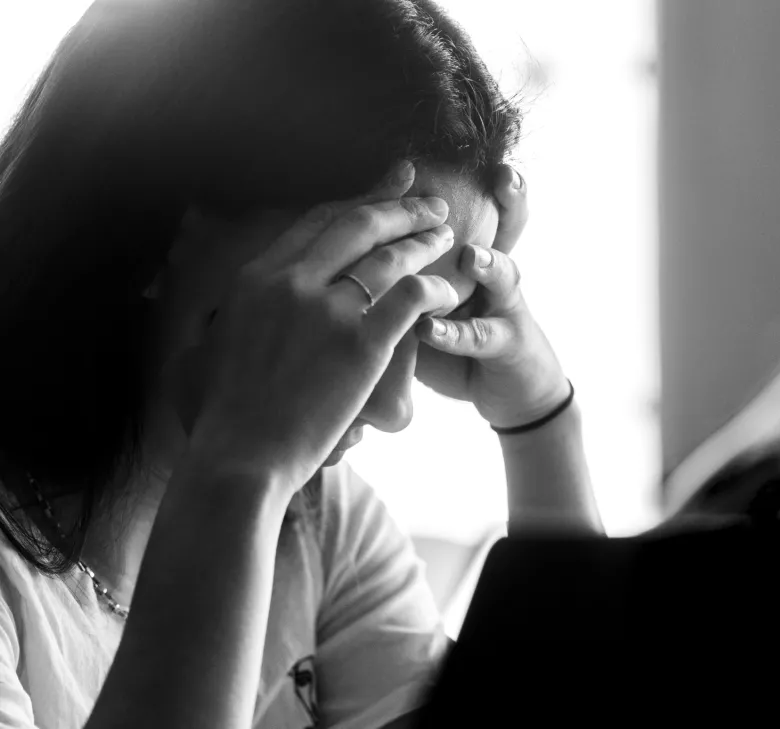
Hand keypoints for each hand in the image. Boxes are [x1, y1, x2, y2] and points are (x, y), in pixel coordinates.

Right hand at [161, 162, 459, 485]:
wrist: (239, 459)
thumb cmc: (216, 417)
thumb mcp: (200, 354)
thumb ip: (214, 324)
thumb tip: (217, 318)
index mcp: (256, 277)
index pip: (317, 222)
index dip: (358, 199)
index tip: (386, 187)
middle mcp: (293, 282)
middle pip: (358, 225)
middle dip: (401, 207)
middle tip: (431, 202)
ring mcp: (328, 311)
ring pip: (388, 257)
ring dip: (422, 240)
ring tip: (444, 235)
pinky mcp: (362, 346)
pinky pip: (409, 300)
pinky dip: (432, 289)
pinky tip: (446, 291)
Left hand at [413, 164, 570, 428]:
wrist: (501, 389)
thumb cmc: (452, 341)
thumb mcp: (421, 298)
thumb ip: (398, 272)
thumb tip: (342, 248)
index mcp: (470, 257)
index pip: (469, 209)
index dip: (463, 183)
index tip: (442, 158)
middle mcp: (493, 274)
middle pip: (509, 227)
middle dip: (511, 201)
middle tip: (505, 176)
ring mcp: (506, 309)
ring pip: (505, 277)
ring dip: (490, 263)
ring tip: (472, 254)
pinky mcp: (511, 346)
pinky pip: (484, 336)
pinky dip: (457, 333)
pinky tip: (432, 329)